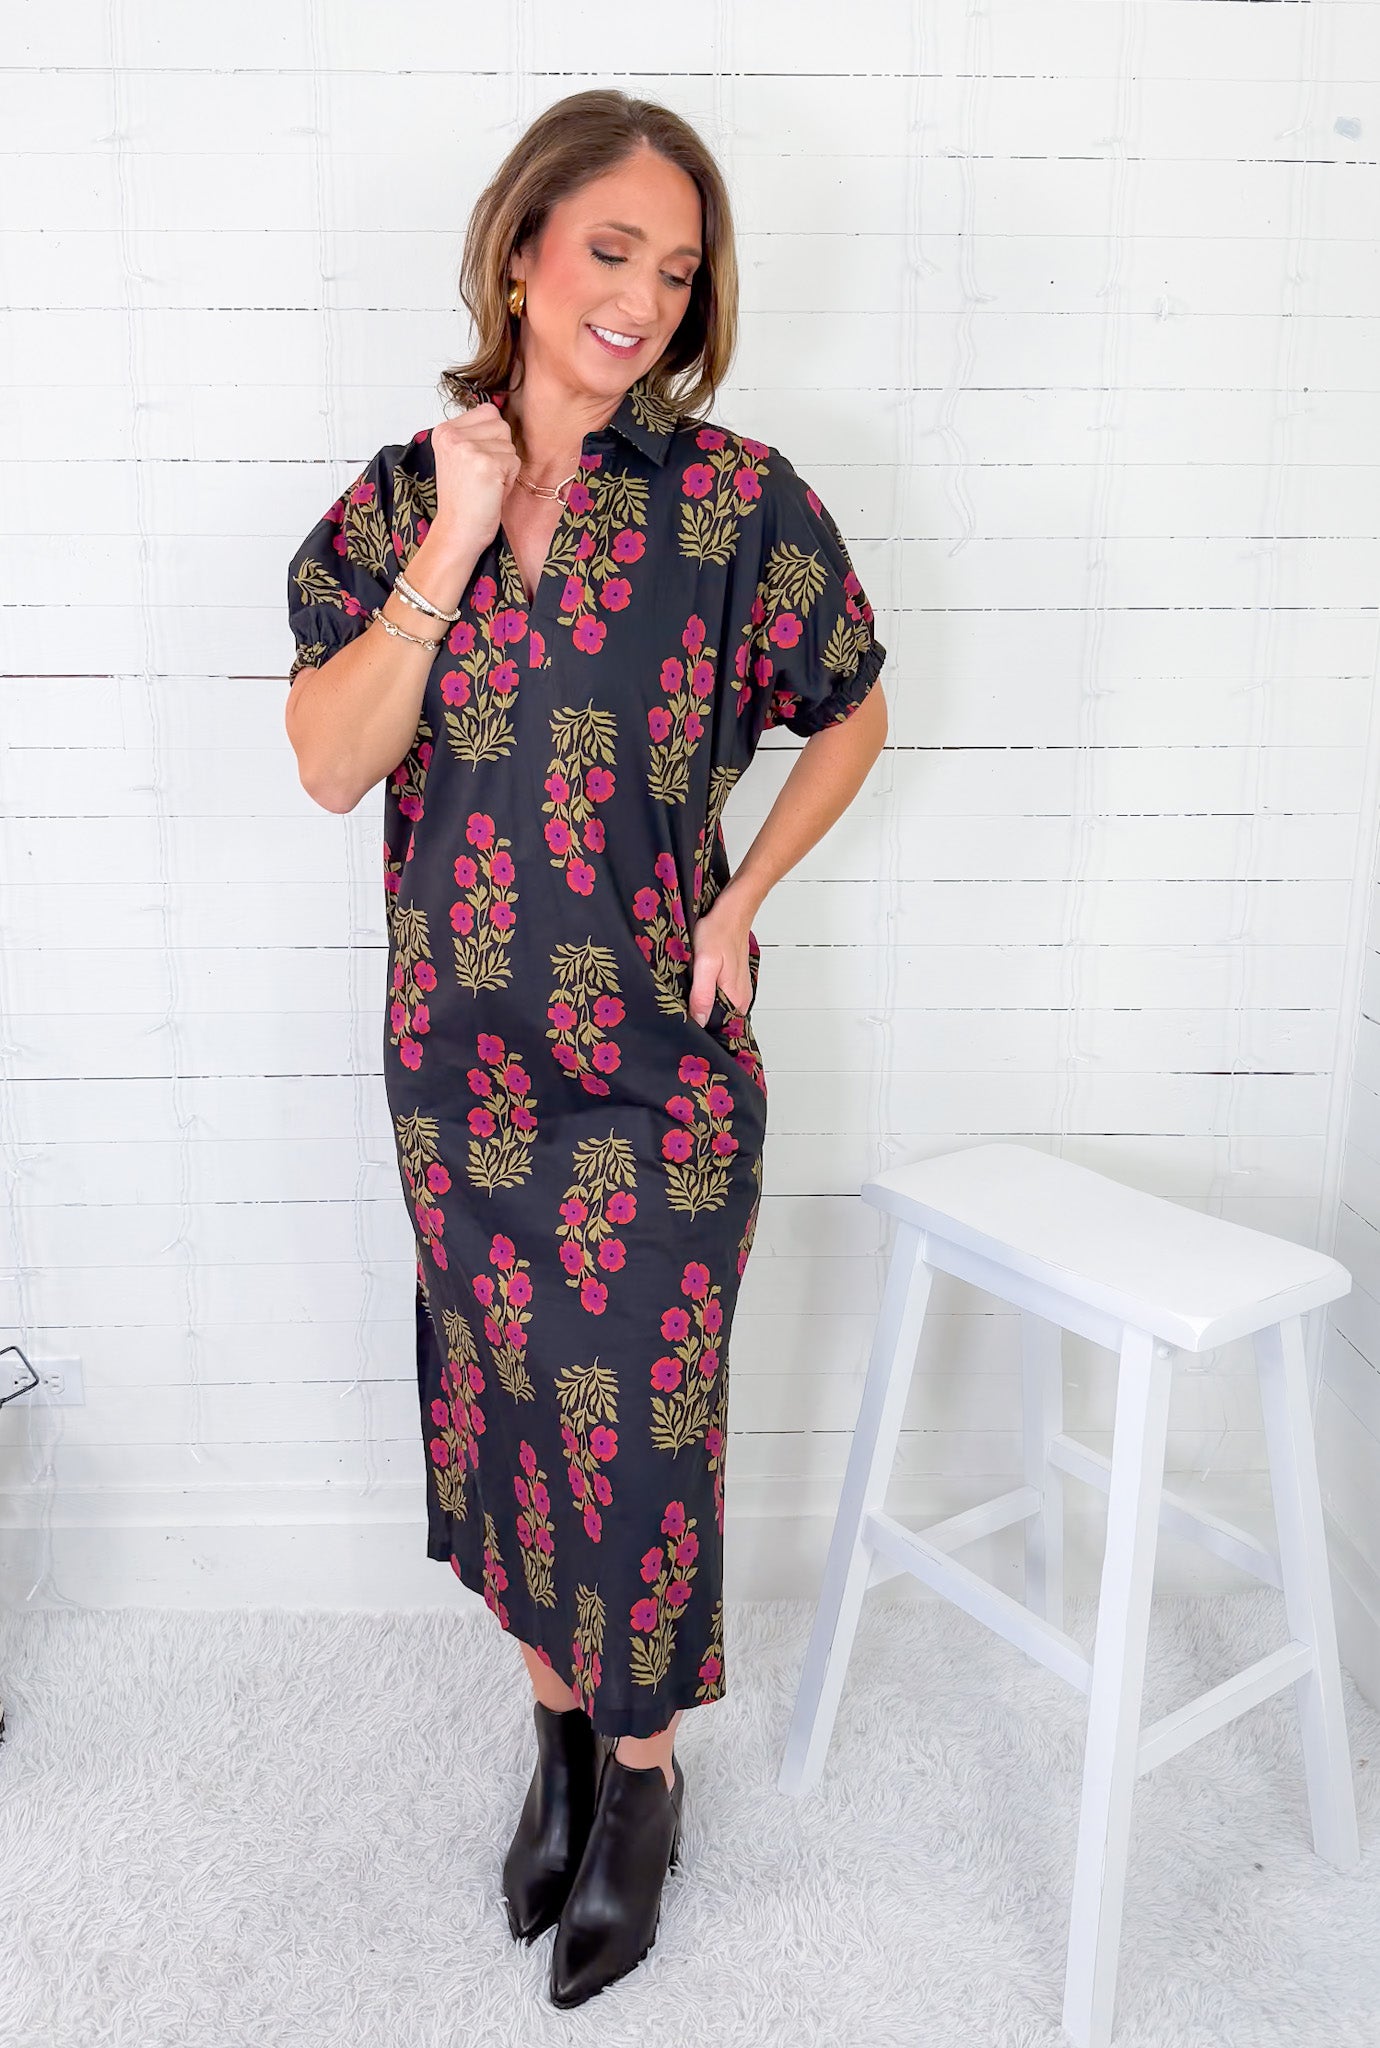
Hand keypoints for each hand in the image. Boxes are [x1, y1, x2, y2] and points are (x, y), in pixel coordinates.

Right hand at [427, 400, 520, 558]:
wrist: (457, 531)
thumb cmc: (463, 500)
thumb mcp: (461, 456)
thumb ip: (476, 432)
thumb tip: (496, 409)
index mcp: (444, 430)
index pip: (488, 412)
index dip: (491, 441)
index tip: (474, 465)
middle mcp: (452, 434)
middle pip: (501, 425)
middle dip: (500, 453)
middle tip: (482, 477)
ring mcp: (467, 447)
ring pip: (509, 444)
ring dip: (504, 467)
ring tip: (485, 485)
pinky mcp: (485, 463)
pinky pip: (514, 462)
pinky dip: (508, 480)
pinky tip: (491, 491)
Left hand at [688, 895, 753, 1027]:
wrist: (732, 910)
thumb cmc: (720, 931)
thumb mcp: (706, 963)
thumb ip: (703, 995)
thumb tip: (699, 1021)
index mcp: (735, 999)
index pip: (717, 1028)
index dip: (699, 1029)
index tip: (682, 1025)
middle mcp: (740, 998)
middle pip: (717, 1019)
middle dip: (699, 1017)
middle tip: (679, 1010)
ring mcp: (738, 989)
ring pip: (717, 1007)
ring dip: (702, 1005)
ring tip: (685, 999)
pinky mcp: (733, 980)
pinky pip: (719, 995)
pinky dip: (707, 993)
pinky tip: (696, 986)